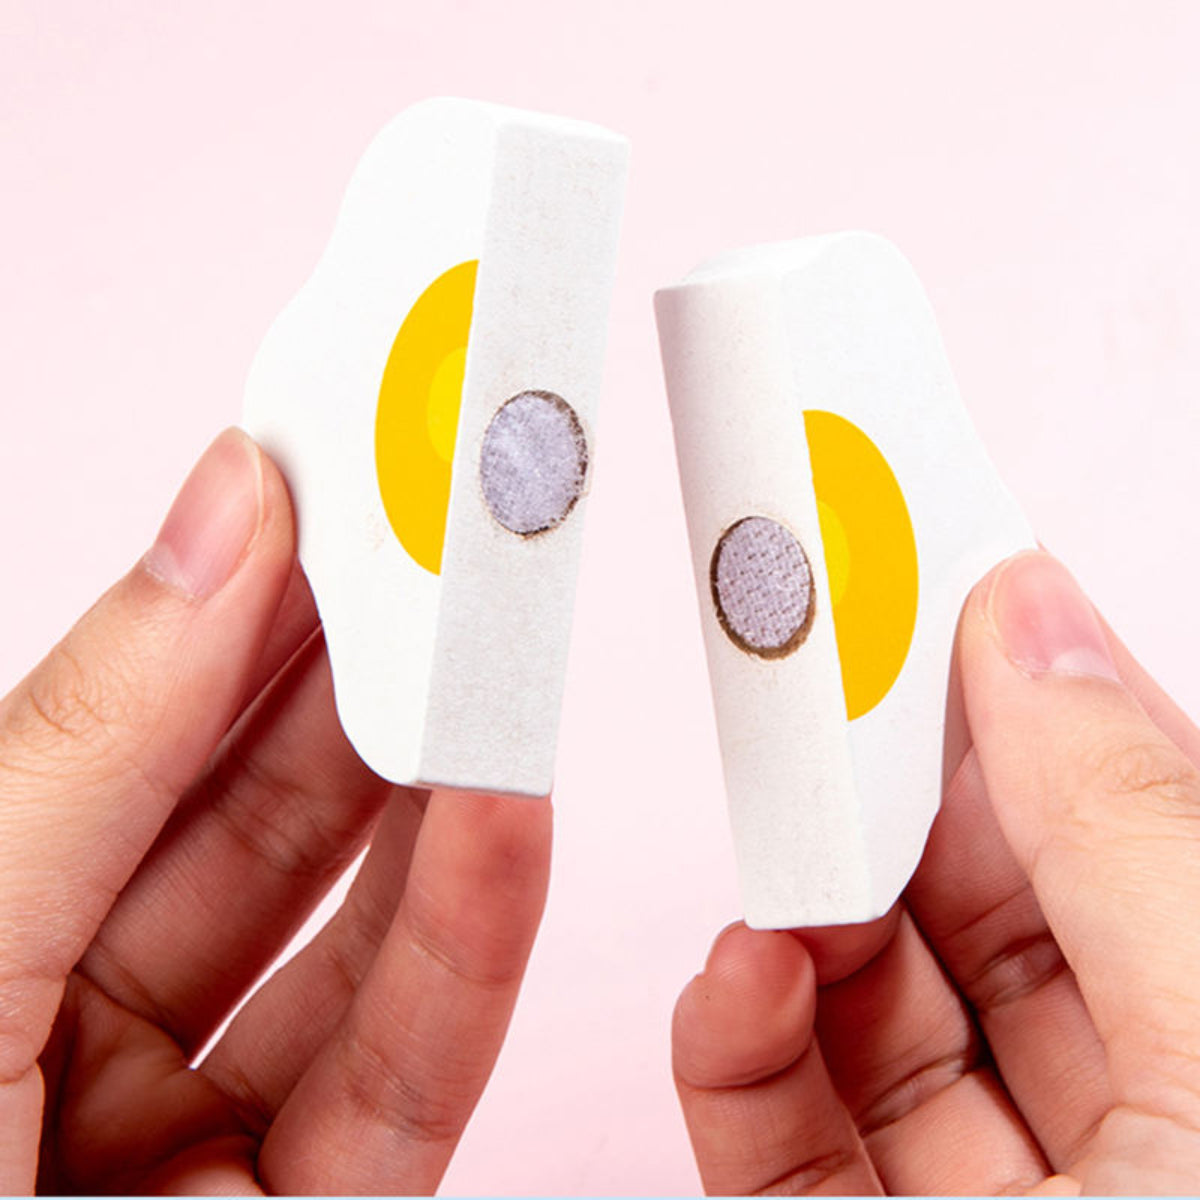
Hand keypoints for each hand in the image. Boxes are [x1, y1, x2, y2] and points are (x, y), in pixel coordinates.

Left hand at [0, 430, 550, 1193]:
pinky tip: (510, 823)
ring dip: (435, 795)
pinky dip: (465, 943)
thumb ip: (92, 738)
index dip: (227, 594)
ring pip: (344, 937)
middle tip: (445, 551)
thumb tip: (222, 513)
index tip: (327, 475)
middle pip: (243, 818)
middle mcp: (58, 1028)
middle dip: (356, 675)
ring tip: (506, 664)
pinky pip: (401, 1073)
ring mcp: (179, 1141)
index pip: (118, 729)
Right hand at [672, 550, 1199, 1193]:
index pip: (1128, 837)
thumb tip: (1032, 617)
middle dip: (891, 810)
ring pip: (871, 1020)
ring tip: (778, 860)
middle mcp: (1130, 1128)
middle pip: (986, 919)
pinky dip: (735, 1047)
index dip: (1042, 712)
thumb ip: (1122, 829)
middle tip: (818, 702)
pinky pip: (782, 1142)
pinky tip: (737, 978)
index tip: (951, 593)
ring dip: (801, 925)